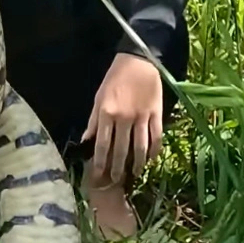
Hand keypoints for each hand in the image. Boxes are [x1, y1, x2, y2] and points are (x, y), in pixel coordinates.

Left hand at [81, 53, 163, 190]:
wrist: (138, 61)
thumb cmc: (114, 79)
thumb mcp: (98, 98)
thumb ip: (93, 121)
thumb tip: (85, 141)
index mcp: (107, 113)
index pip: (102, 145)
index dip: (100, 162)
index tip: (98, 176)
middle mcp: (124, 118)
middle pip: (121, 150)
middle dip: (117, 168)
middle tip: (115, 181)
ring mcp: (142, 117)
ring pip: (140, 147)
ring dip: (137, 164)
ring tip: (134, 175)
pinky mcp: (157, 114)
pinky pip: (156, 137)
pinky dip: (154, 151)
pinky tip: (150, 160)